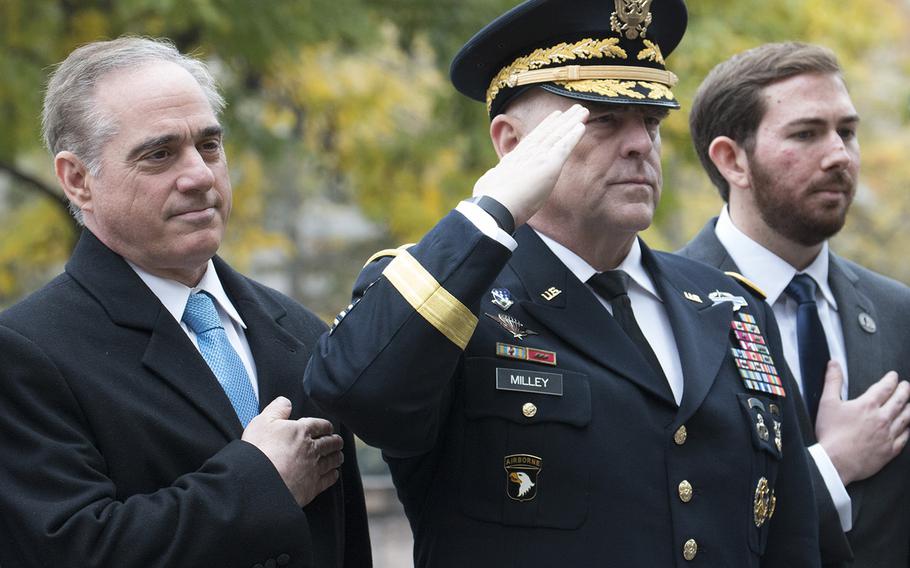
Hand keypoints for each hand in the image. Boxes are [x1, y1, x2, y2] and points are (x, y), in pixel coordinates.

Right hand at [242, 397, 343, 506]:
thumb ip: (276, 410)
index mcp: (301, 431)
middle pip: (330, 443)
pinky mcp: (313, 486)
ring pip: (332, 460)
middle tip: (337, 441)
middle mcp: (312, 449)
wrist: (259, 483)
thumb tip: (285, 402)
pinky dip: (333, 475)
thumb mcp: (262, 423)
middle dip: (335, 441)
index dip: (326, 426)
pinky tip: (333, 474)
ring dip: (337, 456)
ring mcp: (314, 468)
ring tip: (338, 455)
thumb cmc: (258, 453)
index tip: (328, 428)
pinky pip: (329, 479)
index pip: (320, 425)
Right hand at [473, 104, 587, 226]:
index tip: (554, 117)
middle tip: (574, 108)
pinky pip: (564, 146)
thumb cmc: (489, 203)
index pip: (532, 140)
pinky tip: (582, 126)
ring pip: (558, 135)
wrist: (493, 205)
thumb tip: (488, 183)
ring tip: (582, 110)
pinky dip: (574, 136)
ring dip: (571, 121)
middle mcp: (526, 154)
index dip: (544, 127)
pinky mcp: (549, 164)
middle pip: (547, 133)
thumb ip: (494, 182)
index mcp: (514, 160)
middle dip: (561, 120)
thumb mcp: (489, 186)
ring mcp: (537, 157)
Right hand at [815, 362, 909, 484]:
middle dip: (905, 390)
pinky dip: (909, 429)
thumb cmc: (830, 433)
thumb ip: (832, 381)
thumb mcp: (827, 403)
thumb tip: (834, 364)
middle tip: (906, 386)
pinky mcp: (890, 450)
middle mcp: (882, 418)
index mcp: (868, 405)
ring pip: (906, 418)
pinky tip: (908, 427)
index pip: (885, 387)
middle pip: (900, 400)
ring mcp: (888, 435)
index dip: (891, 379)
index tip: (894, 376)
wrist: (835, 461)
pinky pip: (905, 437)